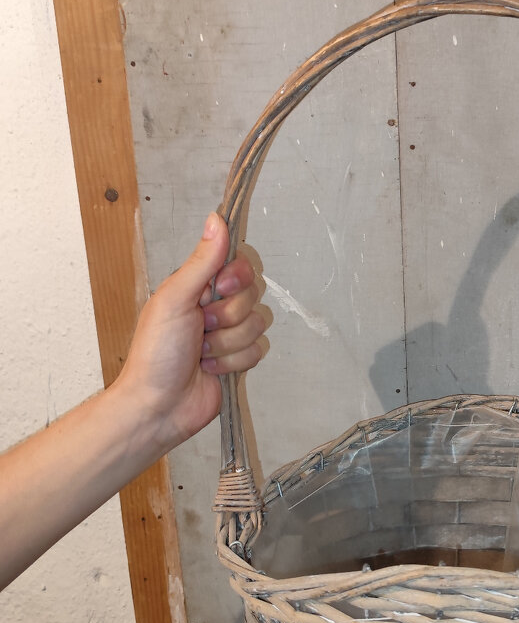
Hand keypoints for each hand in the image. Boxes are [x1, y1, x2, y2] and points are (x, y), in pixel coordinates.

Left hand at [114, 212, 264, 453]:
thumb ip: (202, 261)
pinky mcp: (239, 359)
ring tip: (201, 353)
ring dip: (227, 343)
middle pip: (252, 295)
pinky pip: (259, 351)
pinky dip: (233, 362)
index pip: (239, 265)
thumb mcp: (175, 298)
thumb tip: (217, 218)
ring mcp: (229, 333)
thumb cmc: (157, 351)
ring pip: (258, 325)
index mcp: (198, 286)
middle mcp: (216, 306)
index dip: (236, 278)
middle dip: (227, 316)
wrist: (159, 405)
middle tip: (200, 328)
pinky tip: (211, 369)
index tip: (219, 289)